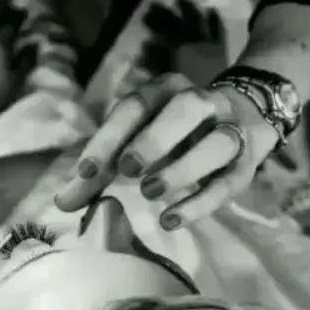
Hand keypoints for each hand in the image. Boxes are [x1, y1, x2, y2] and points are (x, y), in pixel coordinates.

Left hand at [54, 72, 281, 229]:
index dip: (110, 137)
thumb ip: (98, 173)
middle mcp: (201, 102)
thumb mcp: (133, 142)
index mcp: (164, 91)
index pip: (135, 106)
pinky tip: (171, 219)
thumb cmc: (173, 134)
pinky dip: (200, 202)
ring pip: (217, 142)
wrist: (245, 117)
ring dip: (183, 167)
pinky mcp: (247, 163)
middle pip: (184, 109)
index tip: (87, 171)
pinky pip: (228, 181)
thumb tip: (62, 204)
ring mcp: (229, 130)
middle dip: (154, 138)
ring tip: (150, 192)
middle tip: (127, 170)